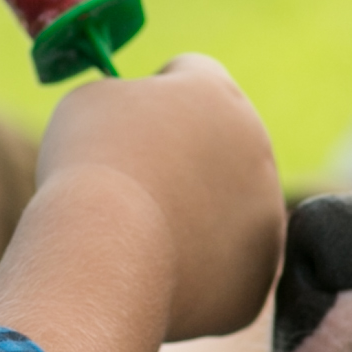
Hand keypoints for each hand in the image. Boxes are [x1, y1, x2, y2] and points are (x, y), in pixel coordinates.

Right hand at [31, 54, 282, 340]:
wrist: (107, 253)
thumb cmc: (90, 168)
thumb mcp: (87, 104)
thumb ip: (120, 98)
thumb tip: (131, 117)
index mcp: (216, 93)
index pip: (191, 75)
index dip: (155, 93)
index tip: (128, 122)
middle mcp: (256, 147)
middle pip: (217, 146)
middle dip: (183, 161)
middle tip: (133, 185)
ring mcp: (264, 217)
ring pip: (225, 212)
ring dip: (193, 217)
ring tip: (138, 234)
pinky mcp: (256, 277)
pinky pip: (223, 270)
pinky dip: (193, 273)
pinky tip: (156, 273)